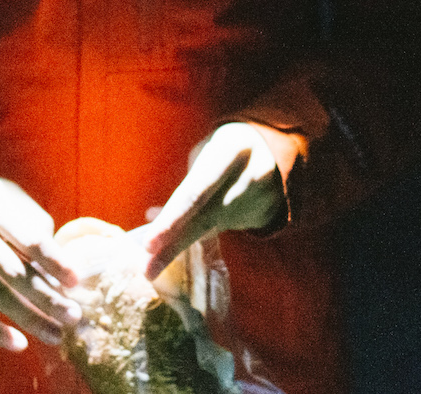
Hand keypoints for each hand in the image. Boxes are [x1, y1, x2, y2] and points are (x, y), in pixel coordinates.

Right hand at [0, 168, 81, 351]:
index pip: (27, 237)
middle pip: (12, 270)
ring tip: (55, 334)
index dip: (53, 260)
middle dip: (45, 296)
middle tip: (73, 316)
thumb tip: (59, 260)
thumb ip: (31, 222)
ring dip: (27, 318)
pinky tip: (18, 343)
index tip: (75, 280)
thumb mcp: (4, 194)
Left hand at [140, 122, 284, 279]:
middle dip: (173, 246)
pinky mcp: (266, 214)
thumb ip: (187, 184)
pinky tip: (179, 245)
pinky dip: (200, 237)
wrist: (272, 150)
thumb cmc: (222, 152)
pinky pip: (224, 227)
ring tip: (152, 267)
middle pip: (205, 217)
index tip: (149, 244)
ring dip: (179, 247)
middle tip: (148, 270)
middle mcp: (249, 175)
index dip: (172, 220)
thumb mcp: (207, 153)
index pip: (196, 191)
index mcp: (231, 149)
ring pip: (213, 228)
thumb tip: (152, 218)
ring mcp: (261, 198)